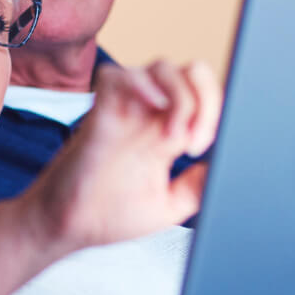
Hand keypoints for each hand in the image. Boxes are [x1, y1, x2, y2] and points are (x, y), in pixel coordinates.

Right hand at [26, 60, 220, 250]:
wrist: (66, 226)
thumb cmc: (107, 216)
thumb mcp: (169, 206)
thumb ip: (199, 185)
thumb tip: (227, 167)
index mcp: (168, 132)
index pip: (205, 98)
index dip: (217, 111)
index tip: (208, 147)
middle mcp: (150, 115)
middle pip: (192, 73)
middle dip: (206, 99)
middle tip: (196, 142)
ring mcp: (125, 110)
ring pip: (163, 68)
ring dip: (180, 97)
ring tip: (174, 139)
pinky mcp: (100, 111)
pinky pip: (119, 75)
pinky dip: (141, 84)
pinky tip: (152, 110)